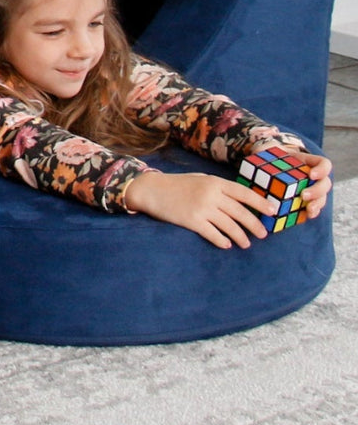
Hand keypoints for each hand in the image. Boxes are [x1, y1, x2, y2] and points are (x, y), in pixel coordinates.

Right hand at [123, 169, 275, 248]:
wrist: (151, 189)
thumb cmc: (177, 184)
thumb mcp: (200, 179)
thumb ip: (219, 188)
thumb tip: (242, 201)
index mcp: (214, 182)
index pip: (244, 193)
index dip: (261, 203)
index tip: (272, 211)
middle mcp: (211, 194)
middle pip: (241, 212)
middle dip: (255, 225)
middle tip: (263, 234)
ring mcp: (202, 208)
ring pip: (230, 226)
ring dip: (241, 236)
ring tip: (246, 243)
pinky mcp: (192, 221)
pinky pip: (214, 234)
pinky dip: (222, 241)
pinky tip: (226, 244)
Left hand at [271, 147, 332, 219]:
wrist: (268, 166)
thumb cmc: (270, 156)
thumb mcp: (269, 150)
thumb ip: (265, 150)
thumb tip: (258, 152)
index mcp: (307, 161)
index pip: (324, 164)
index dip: (322, 170)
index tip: (311, 175)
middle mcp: (313, 177)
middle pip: (325, 184)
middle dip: (317, 191)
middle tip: (304, 196)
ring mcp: (310, 189)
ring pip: (322, 198)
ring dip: (317, 205)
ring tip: (309, 210)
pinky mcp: (305, 201)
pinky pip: (313, 208)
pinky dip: (311, 212)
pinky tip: (305, 216)